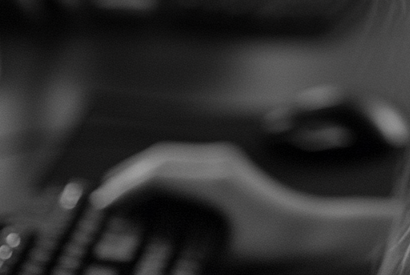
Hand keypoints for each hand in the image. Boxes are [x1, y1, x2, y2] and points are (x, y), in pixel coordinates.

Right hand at [92, 142, 321, 264]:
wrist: (308, 230)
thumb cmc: (272, 243)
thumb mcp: (225, 254)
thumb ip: (187, 246)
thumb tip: (151, 248)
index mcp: (215, 181)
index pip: (158, 173)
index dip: (126, 187)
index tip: (104, 205)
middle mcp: (217, 162)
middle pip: (159, 158)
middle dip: (126, 175)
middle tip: (101, 199)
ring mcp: (223, 159)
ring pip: (169, 155)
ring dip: (141, 170)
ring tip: (118, 193)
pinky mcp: (226, 164)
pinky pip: (183, 160)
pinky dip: (160, 171)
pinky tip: (149, 190)